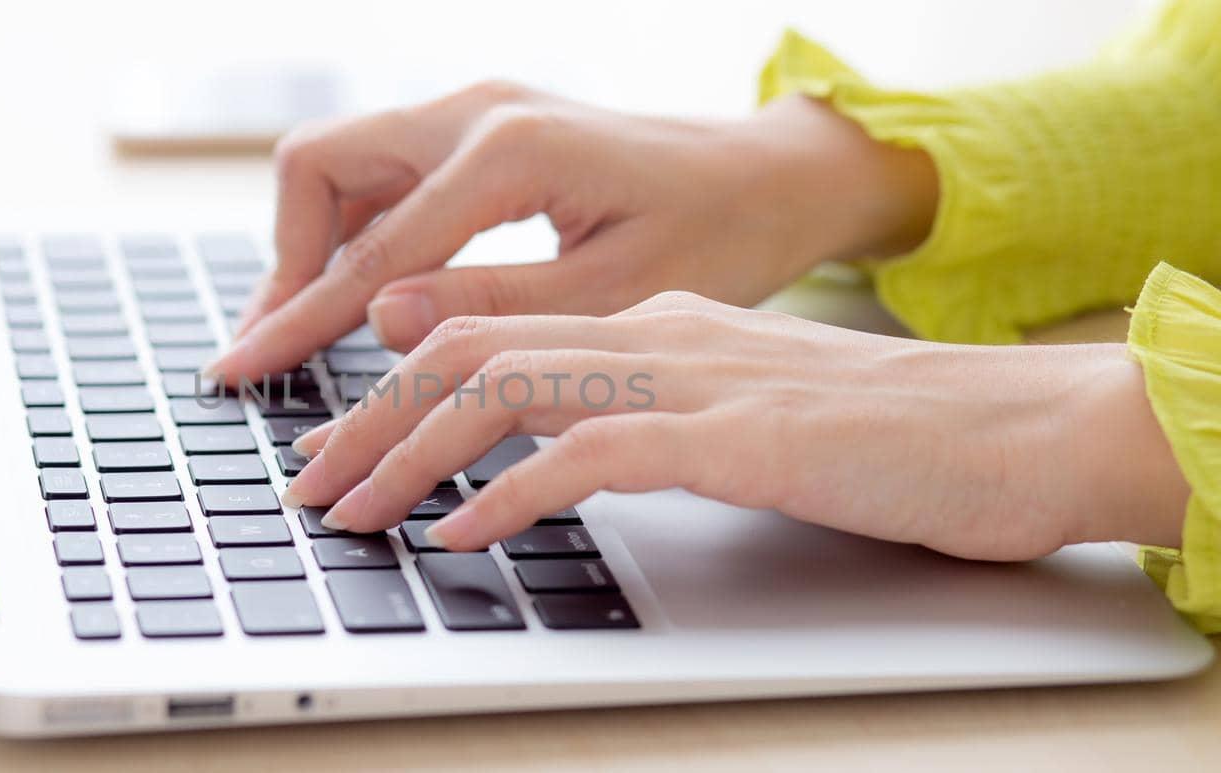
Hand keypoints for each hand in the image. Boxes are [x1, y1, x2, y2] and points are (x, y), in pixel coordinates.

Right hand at [205, 82, 937, 379]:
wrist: (766, 177)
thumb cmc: (716, 233)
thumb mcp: (615, 292)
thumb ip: (493, 304)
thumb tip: (377, 319)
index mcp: (509, 151)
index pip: (367, 249)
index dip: (299, 320)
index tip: (243, 370)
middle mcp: (477, 111)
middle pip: (320, 166)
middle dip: (285, 260)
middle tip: (273, 351)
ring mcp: (476, 110)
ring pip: (343, 164)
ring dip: (313, 245)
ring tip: (307, 335)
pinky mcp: (482, 128)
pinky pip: (385, 172)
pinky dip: (356, 232)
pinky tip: (367, 297)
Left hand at [281, 293, 1189, 560]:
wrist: (1015, 430)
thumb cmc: (881, 438)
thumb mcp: (737, 413)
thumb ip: (645, 416)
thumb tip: (552, 457)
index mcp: (653, 321)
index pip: (492, 333)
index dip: (399, 389)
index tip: (346, 448)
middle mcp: (658, 332)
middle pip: (471, 350)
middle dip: (374, 419)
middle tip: (313, 484)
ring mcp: (694, 376)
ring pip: (508, 388)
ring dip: (413, 453)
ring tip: (355, 511)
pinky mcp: (734, 434)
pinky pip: (588, 452)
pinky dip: (509, 492)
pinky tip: (464, 535)